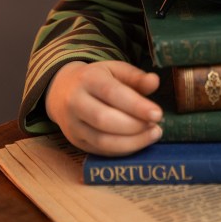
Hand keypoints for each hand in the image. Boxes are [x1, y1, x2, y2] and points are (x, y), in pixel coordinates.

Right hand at [45, 60, 162, 154]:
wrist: (62, 89)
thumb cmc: (97, 78)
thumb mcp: (115, 70)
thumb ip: (135, 77)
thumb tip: (155, 82)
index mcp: (88, 79)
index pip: (112, 93)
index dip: (136, 106)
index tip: (158, 114)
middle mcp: (75, 102)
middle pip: (104, 119)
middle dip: (134, 127)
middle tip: (156, 127)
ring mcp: (72, 125)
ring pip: (101, 141)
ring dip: (130, 142)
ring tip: (151, 135)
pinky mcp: (75, 141)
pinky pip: (99, 151)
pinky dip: (122, 150)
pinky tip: (138, 143)